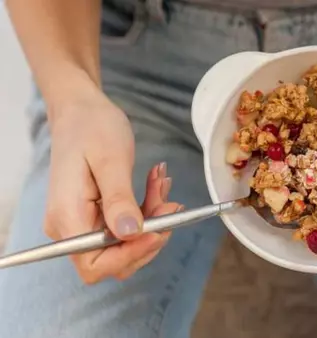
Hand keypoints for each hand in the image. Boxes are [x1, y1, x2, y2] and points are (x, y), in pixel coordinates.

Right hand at [44, 87, 182, 283]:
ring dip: (153, 220)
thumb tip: (130, 234)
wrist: (81, 109)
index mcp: (67, 217)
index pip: (94, 263)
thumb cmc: (91, 127)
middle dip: (149, 235)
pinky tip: (156, 185)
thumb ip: (119, 199)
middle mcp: (71, 227)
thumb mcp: (110, 160)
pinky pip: (128, 226)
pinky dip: (147, 210)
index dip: (129, 255)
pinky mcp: (98, 215)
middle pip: (114, 259)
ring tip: (162, 185)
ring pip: (127, 242)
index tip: (159, 231)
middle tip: (171, 205)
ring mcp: (84, 222)